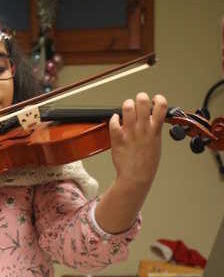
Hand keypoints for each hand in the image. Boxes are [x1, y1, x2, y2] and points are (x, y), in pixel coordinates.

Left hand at [94, 93, 167, 233]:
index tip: (155, 100)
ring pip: (128, 107)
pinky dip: (114, 118)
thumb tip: (153, 120)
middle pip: (143, 101)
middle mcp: (143, 129)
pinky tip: (116, 121)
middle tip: (138, 102)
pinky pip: (114, 121)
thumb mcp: (156, 144)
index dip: (158, 99)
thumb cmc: (146, 164)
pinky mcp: (118, 138)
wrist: (136, 178)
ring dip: (127, 105)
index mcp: (155, 130)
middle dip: (140, 98)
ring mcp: (130, 133)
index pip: (161, 105)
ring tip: (126, 110)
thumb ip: (154, 130)